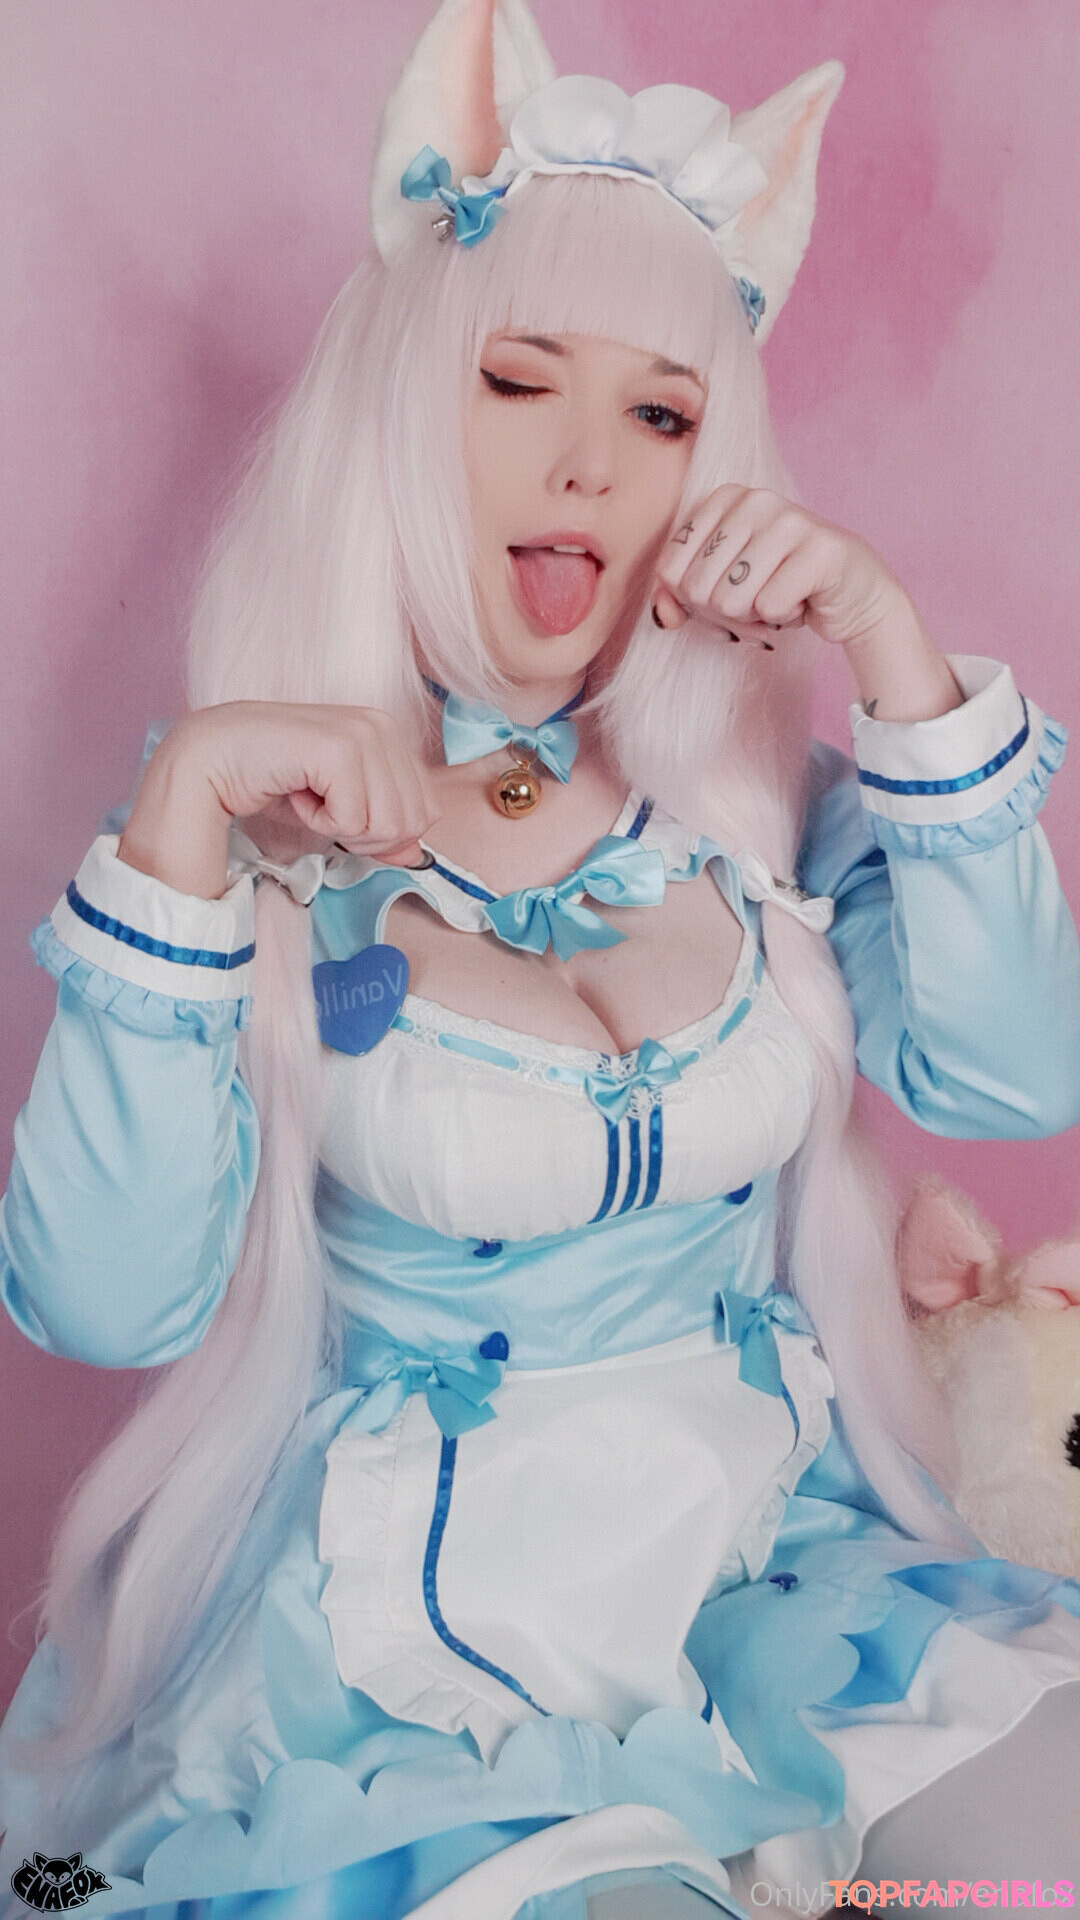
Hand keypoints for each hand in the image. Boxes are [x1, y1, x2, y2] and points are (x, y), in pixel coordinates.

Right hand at [119, 702, 439, 899]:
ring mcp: (362, 732)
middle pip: (412, 822)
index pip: (425, 810)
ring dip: (341, 828)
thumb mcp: (337, 811)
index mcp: (389, 734)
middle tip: (320, 808)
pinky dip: (321, 821)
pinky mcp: (339, 748)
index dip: (383, 833)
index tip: (337, 811)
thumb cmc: (271, 782)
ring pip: (388, 823)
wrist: (211, 762)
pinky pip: (355, 818)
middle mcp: (381, 726)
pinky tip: (295, 792)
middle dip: (365, 834)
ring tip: (306, 797)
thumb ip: (380, 831)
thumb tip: (416, 856)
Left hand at [651, 484, 908, 650]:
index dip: (692, 602)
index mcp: (724, 498)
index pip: (670, 570)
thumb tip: (662, 615)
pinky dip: (783, 619)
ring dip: (753, 619)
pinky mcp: (820, 549)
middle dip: (724, 615)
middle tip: (756, 603)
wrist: (853, 596)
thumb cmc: (780, 588)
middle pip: (697, 588)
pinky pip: (769, 608)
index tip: (726, 593)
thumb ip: (679, 598)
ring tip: (779, 599)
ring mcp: (789, 520)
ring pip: (730, 601)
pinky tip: (803, 601)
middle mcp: (755, 500)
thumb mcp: (719, 590)